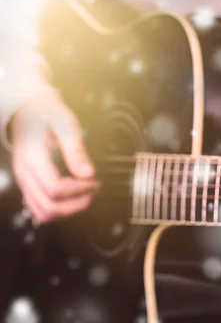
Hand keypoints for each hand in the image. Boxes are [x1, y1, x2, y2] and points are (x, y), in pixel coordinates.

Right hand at [11, 94, 99, 223]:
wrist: (29, 110)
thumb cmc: (50, 115)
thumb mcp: (66, 126)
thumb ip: (76, 151)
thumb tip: (89, 174)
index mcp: (32, 159)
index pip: (55, 189)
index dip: (79, 190)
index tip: (95, 181)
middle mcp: (24, 174)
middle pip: (48, 207)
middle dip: (75, 204)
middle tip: (94, 189)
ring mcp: (23, 181)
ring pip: (42, 212)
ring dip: (67, 209)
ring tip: (85, 194)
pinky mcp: (27, 184)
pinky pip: (38, 207)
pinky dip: (58, 208)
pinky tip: (73, 195)